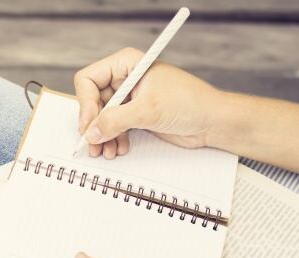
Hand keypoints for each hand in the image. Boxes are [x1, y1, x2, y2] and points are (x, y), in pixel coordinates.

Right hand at [74, 47, 225, 158]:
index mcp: (127, 63)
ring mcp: (130, 98)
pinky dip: (113, 139)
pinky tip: (120, 148)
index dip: (85, 104)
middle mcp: (125, 78)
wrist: (213, 122)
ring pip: (102, 118)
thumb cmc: (190, 103)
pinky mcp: (137, 115)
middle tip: (93, 145)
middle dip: (94, 125)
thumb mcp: (148, 110)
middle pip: (93, 101)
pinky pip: (114, 127)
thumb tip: (91, 133)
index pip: (89, 79)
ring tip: (108, 152)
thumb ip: (116, 121)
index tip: (89, 126)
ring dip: (102, 137)